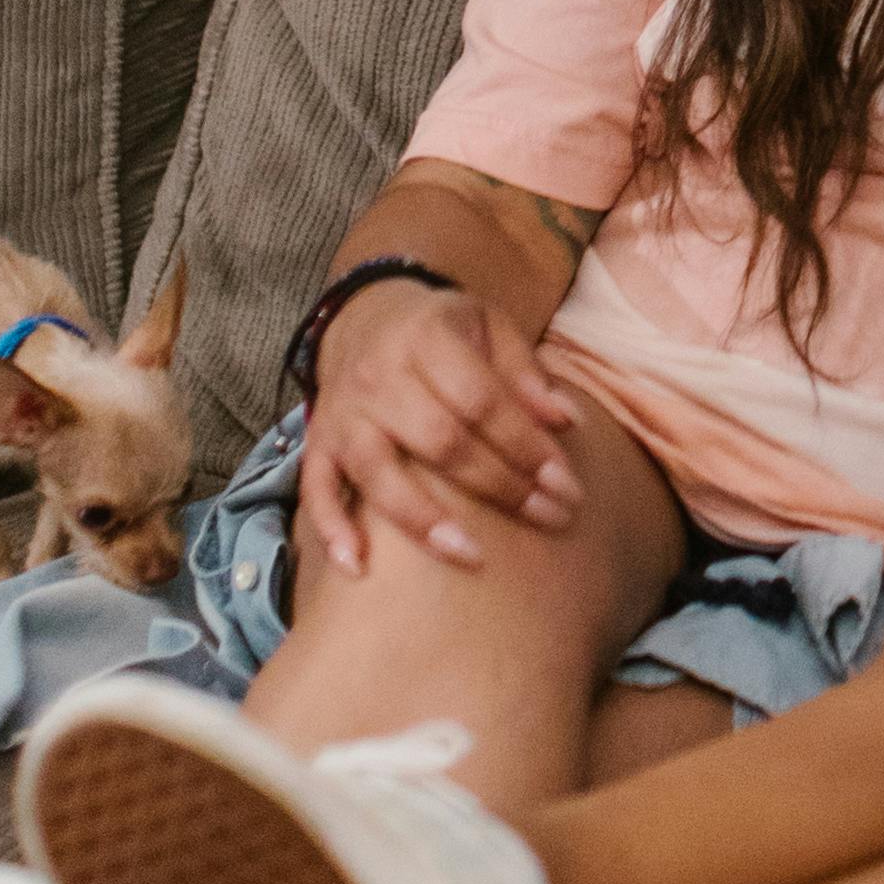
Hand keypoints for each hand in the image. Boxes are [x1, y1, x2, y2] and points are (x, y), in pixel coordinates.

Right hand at [301, 281, 575, 581]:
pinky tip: (357, 568)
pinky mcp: (319, 444)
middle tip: (549, 517)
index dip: (526, 444)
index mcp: (426, 338)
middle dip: (499, 486)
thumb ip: (525, 372)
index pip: (481, 400)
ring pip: (379, 474)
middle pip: (440, 441)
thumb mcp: (489, 326)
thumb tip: (567, 421)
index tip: (566, 483)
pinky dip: (331, 530)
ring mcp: (342, 414)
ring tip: (472, 556)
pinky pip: (315, 490)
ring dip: (424, 521)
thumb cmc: (441, 330)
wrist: (363, 315)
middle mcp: (378, 377)